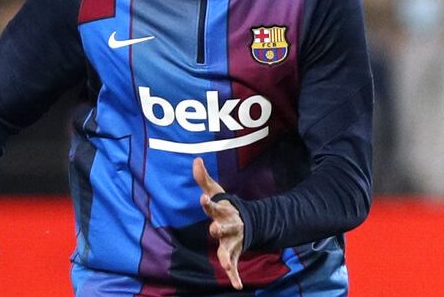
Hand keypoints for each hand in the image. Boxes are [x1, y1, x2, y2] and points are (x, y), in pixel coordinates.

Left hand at [192, 157, 243, 289]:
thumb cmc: (225, 206)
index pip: (213, 205)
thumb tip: (195, 159)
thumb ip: (203, 178)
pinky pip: (235, 266)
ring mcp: (233, 241)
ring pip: (230, 249)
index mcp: (222, 211)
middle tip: (214, 229)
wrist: (248, 221)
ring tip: (227, 264)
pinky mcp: (235, 253)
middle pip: (224, 228)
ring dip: (228, 256)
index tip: (203, 197)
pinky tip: (237, 285)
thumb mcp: (215, 191)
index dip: (208, 202)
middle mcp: (229, 226)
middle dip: (220, 229)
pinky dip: (236, 276)